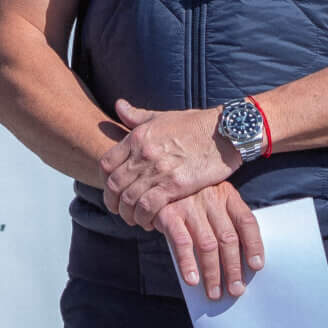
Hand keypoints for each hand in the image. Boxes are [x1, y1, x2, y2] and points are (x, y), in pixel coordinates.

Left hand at [99, 99, 238, 228]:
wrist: (224, 132)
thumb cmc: (194, 124)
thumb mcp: (161, 116)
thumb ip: (136, 115)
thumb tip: (119, 105)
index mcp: (137, 137)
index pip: (106, 164)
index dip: (103, 181)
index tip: (111, 190)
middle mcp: (143, 154)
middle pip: (114, 185)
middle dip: (112, 202)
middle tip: (119, 210)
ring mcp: (158, 170)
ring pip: (129, 199)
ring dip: (128, 213)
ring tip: (134, 218)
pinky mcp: (176, 185)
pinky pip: (150, 206)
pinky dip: (145, 217)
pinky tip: (150, 221)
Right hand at [155, 183, 266, 299]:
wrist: (156, 181)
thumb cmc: (189, 198)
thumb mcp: (211, 201)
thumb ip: (223, 222)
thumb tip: (237, 261)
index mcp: (226, 195)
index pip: (246, 221)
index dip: (254, 245)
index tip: (256, 266)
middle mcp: (210, 199)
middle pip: (227, 238)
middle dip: (233, 268)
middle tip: (236, 289)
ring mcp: (189, 206)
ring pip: (207, 244)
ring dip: (212, 273)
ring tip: (215, 292)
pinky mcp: (168, 214)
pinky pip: (181, 243)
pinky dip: (187, 263)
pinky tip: (192, 279)